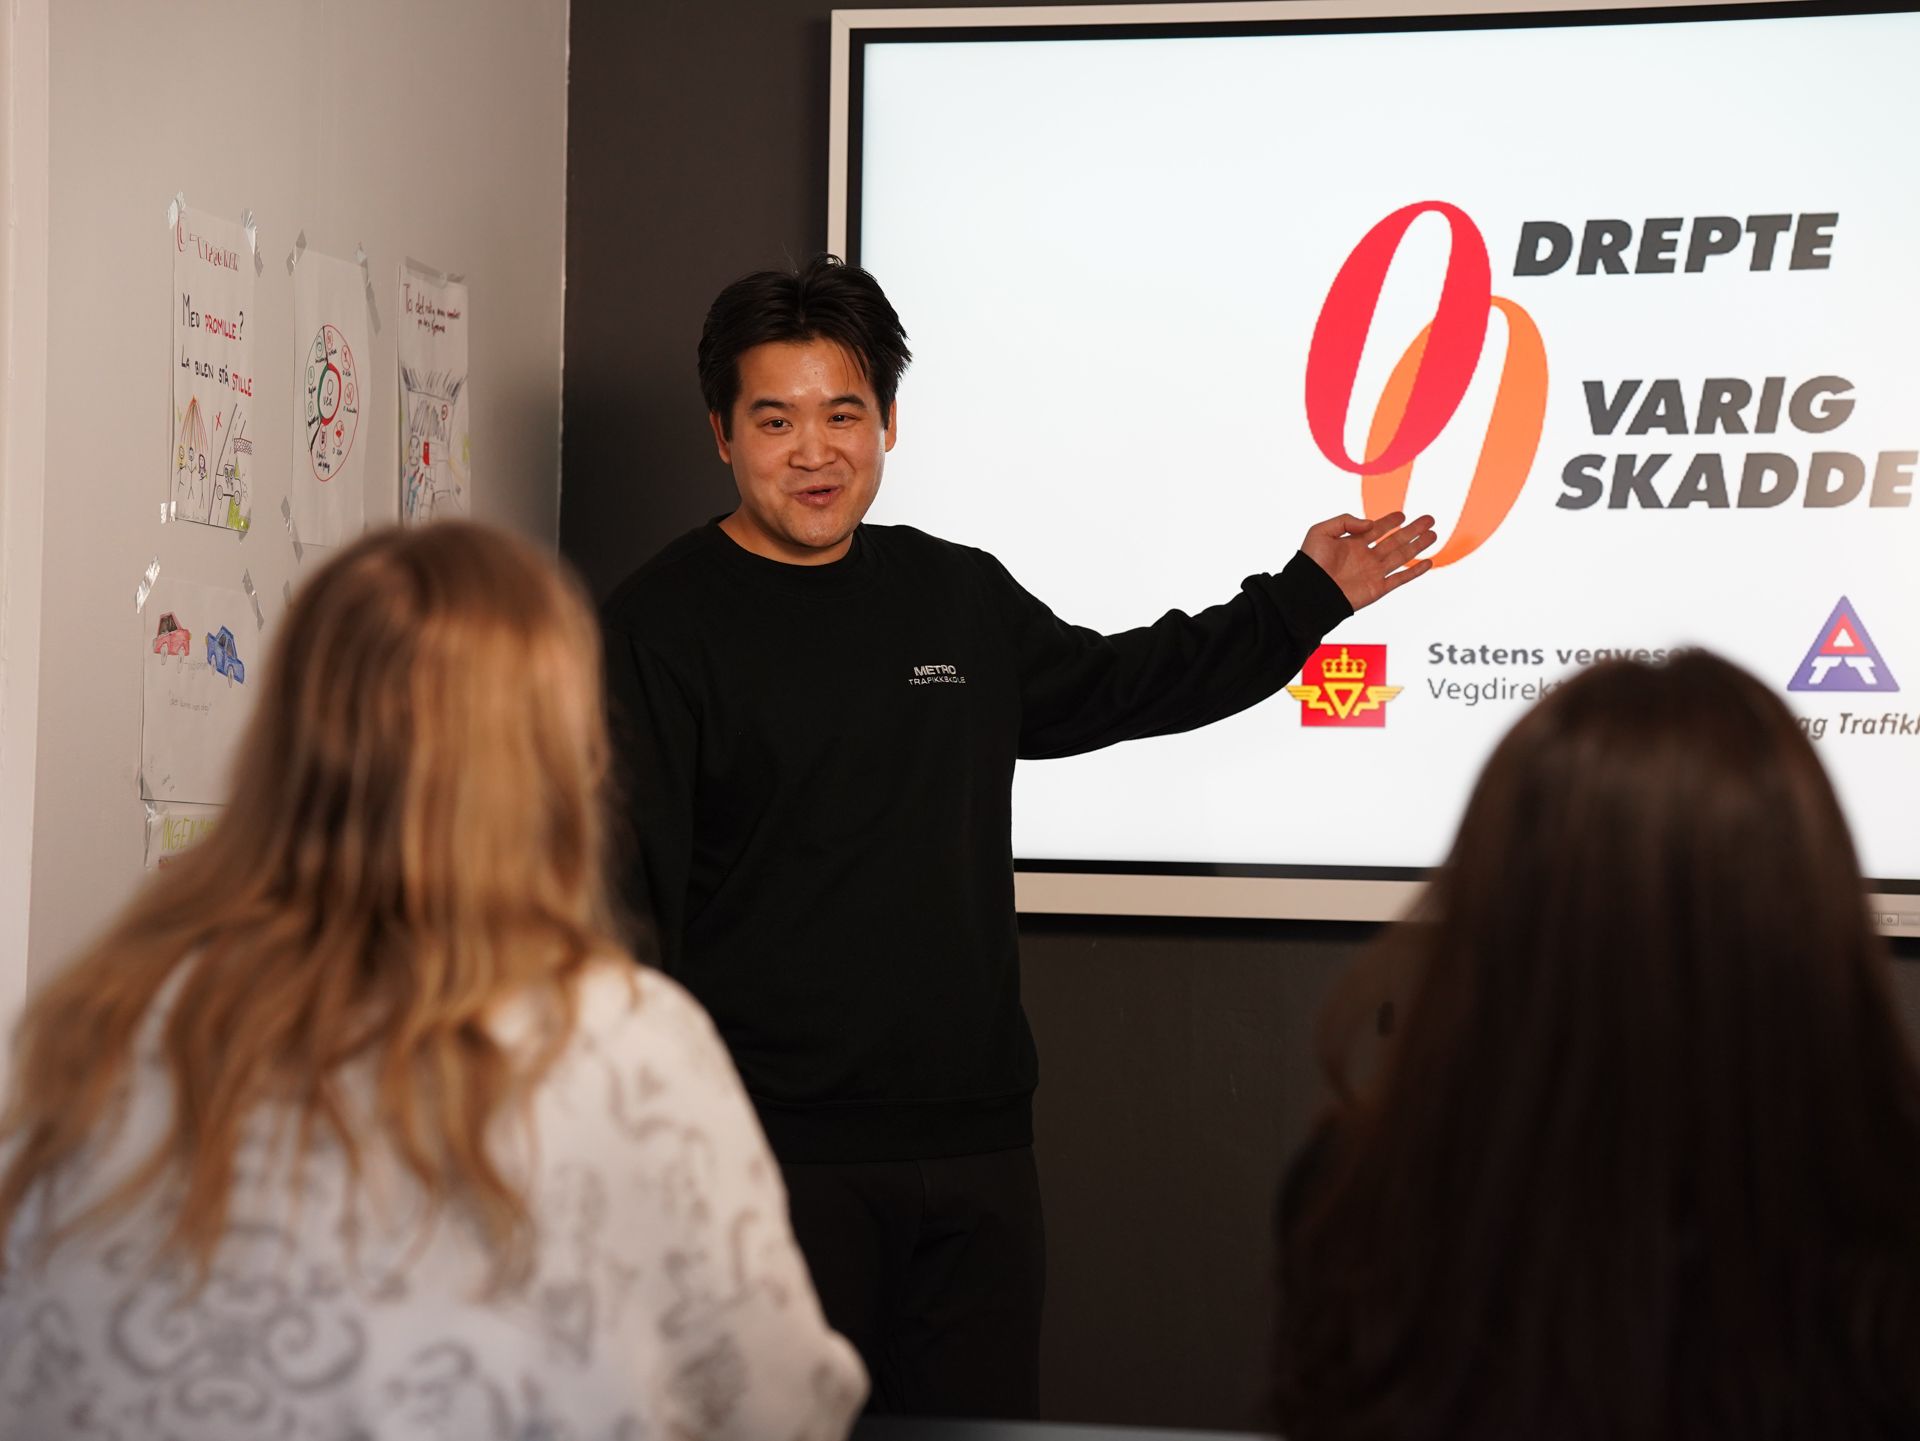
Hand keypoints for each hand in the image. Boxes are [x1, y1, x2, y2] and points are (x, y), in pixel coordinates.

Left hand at [1300, 511, 1436, 610]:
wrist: (1309, 592)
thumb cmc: (1310, 563)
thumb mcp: (1321, 532)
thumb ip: (1345, 522)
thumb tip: (1370, 524)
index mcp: (1352, 544)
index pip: (1376, 530)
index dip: (1389, 522)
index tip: (1402, 515)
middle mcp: (1365, 557)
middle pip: (1395, 540)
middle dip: (1412, 530)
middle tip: (1429, 519)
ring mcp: (1373, 572)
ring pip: (1402, 556)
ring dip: (1418, 545)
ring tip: (1433, 534)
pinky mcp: (1378, 588)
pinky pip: (1401, 578)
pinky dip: (1415, 571)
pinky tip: (1428, 562)